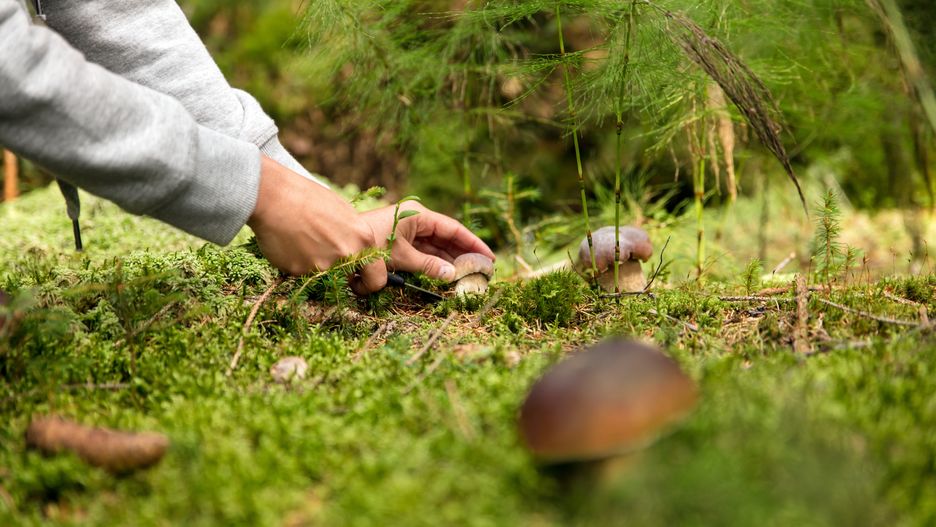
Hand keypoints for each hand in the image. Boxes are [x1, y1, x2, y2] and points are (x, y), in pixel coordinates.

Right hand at [247, 156, 387, 293]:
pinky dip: (296, 262)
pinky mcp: (300, 271)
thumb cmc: (308, 197)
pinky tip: (289, 242)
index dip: (368, 283)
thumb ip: (353, 236)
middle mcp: (347, 255)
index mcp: (363, 239)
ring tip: (302, 240)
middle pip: (349, 280)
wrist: (275, 196)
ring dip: (315, 265)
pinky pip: (302, 273)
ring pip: (323, 276)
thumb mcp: (343, 213)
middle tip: (325, 259)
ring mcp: (324, 266)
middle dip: (341, 276)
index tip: (359, 281)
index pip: (377, 278)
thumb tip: (357, 252)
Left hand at [360, 202, 494, 280]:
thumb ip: (428, 265)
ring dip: (449, 261)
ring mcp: (409, 232)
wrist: (342, 243)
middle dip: (463, 255)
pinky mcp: (401, 243)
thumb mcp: (402, 256)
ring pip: (436, 248)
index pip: (453, 229)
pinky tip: (447, 275)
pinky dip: (434, 264)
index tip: (488, 256)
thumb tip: (452, 275)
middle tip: (481, 270)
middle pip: (447, 239)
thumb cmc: (370, 243)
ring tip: (468, 276)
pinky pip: (424, 254)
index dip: (472, 243)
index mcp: (419, 215)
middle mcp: (416, 221)